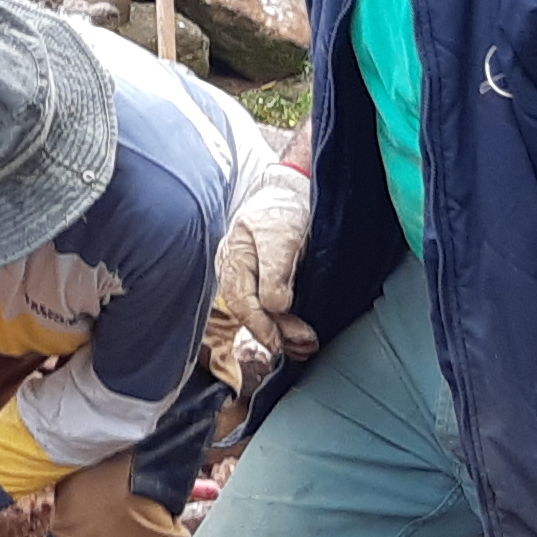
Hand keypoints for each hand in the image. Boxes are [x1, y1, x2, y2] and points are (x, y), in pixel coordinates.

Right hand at [215, 162, 316, 364]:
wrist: (291, 192)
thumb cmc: (284, 210)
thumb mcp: (283, 236)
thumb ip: (276, 271)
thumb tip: (275, 307)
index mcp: (234, 259)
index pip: (242, 301)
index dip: (259, 326)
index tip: (277, 343)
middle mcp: (235, 270)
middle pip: (248, 311)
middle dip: (272, 332)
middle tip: (299, 345)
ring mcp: (248, 275)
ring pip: (257, 311)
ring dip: (279, 330)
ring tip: (303, 342)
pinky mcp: (263, 279)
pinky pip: (265, 306)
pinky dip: (281, 322)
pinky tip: (294, 332)